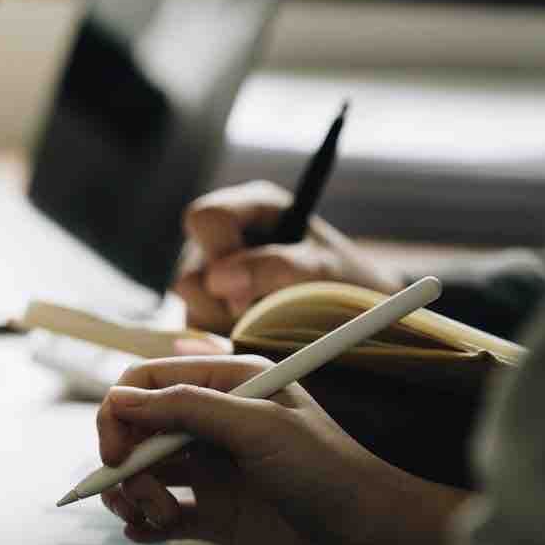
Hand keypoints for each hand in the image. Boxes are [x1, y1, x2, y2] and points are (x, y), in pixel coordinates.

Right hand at [94, 356, 465, 544]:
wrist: (374, 542)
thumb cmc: (332, 473)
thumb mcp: (257, 427)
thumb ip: (186, 409)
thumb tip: (121, 400)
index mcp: (229, 385)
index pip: (150, 383)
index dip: (121, 411)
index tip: (113, 448)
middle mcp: (216, 425)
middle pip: (139, 430)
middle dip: (124, 460)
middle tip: (129, 489)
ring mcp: (215, 471)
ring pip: (145, 473)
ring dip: (133, 495)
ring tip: (153, 515)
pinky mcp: (217, 515)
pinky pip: (161, 515)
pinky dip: (145, 524)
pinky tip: (147, 532)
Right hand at [175, 181, 403, 331]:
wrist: (355, 316)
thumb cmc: (344, 280)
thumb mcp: (319, 267)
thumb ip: (273, 267)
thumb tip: (219, 281)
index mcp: (249, 207)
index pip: (206, 217)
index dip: (219, 253)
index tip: (245, 292)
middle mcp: (222, 238)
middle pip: (189, 269)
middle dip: (221, 301)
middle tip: (259, 314)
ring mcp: (209, 273)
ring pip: (190, 304)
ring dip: (225, 322)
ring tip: (265, 323)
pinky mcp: (206, 306)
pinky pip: (196, 326)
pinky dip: (223, 337)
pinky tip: (254, 333)